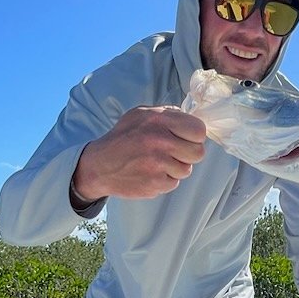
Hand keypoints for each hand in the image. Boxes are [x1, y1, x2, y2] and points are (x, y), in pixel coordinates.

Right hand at [72, 107, 207, 204]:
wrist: (99, 166)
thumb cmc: (123, 139)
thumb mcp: (141, 114)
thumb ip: (167, 114)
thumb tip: (191, 120)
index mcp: (158, 119)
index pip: (198, 130)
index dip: (195, 136)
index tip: (186, 139)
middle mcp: (159, 140)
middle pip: (198, 153)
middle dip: (188, 154)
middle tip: (173, 153)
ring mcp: (158, 163)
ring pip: (186, 169)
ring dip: (175, 168)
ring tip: (157, 162)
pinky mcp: (155, 183)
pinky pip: (174, 183)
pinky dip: (164, 180)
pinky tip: (150, 173)